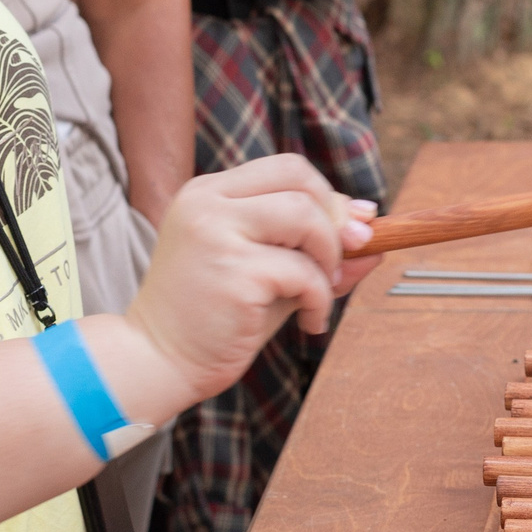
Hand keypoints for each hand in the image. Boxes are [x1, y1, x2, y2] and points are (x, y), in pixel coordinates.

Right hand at [114, 156, 379, 403]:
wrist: (155, 362)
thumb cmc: (210, 322)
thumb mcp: (269, 278)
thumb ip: (313, 255)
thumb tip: (375, 239)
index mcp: (209, 194)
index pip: (287, 168)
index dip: (329, 196)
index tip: (352, 231)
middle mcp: (208, 204)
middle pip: (300, 180)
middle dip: (335, 220)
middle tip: (336, 265)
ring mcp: (217, 232)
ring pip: (307, 217)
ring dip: (329, 259)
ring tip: (318, 296)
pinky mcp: (233, 270)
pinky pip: (304, 272)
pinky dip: (320, 300)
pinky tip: (309, 323)